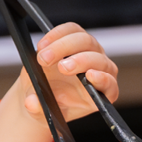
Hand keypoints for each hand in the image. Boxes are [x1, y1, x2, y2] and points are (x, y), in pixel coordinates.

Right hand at [0, 22, 122, 141]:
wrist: (40, 92)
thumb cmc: (50, 104)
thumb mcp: (42, 112)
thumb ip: (39, 109)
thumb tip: (32, 103)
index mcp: (99, 93)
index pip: (110, 85)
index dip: (103, 80)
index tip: (89, 76)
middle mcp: (100, 70)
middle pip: (97, 58)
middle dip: (80, 61)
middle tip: (60, 67)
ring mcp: (90, 52)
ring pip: (85, 41)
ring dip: (63, 46)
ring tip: (43, 57)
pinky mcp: (77, 38)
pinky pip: (71, 30)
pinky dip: (56, 35)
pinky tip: (42, 46)